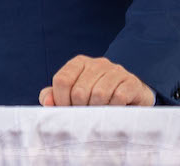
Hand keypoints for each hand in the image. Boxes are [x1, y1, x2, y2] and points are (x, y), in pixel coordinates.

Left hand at [39, 55, 153, 106]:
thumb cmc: (94, 101)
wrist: (130, 102)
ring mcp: (117, 70)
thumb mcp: (71, 98)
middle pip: (79, 91)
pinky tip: (113, 110)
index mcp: (80, 63)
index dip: (61, 101)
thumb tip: (47, 102)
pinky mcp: (132, 82)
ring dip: (97, 111)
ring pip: (99, 94)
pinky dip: (113, 109)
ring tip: (99, 114)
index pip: (62, 80)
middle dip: (80, 109)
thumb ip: (53, 98)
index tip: (67, 111)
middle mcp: (98, 63)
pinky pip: (118, 98)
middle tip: (85, 116)